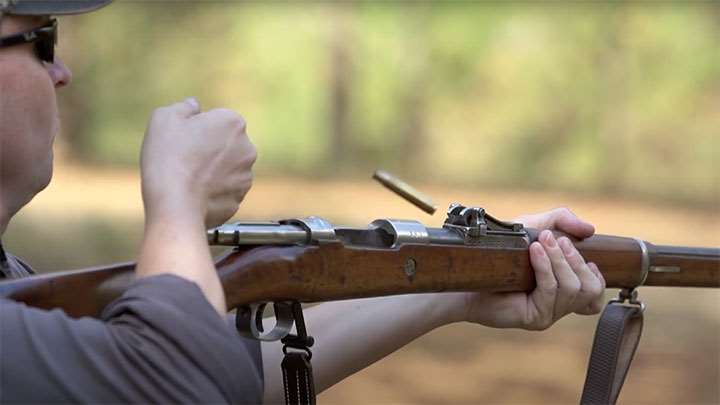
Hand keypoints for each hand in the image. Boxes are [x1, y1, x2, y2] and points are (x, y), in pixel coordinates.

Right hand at [140, 98, 256, 227]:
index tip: (183, 141)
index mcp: (233, 122)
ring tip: (188, 180)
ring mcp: (245, 176)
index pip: (216, 121)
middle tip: (184, 160)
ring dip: (212, 173)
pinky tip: (193, 195)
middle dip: (209, 151)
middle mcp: (247, 148)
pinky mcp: (238, 200)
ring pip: (226, 170)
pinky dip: (211, 194)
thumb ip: (184, 107)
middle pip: (225, 145)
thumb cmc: (168, 156)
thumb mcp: (165, 118)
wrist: (175, 202)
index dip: (196, 130)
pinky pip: (223, 193)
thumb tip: (194, 106)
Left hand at [460, 208, 605, 329]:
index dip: (597, 275)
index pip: (595, 296)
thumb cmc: (499, 253)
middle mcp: (558, 305)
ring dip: (560, 261)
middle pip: (590, 289)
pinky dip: (545, 267)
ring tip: (543, 242)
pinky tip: (534, 251)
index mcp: (561, 290)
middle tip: (555, 239)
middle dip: (575, 259)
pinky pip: (550, 291)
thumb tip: (590, 229)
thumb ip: (560, 221)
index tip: (585, 254)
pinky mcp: (534, 317)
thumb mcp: (533, 228)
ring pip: (572, 289)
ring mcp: (547, 313)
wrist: (466, 274)